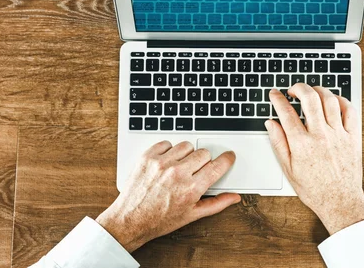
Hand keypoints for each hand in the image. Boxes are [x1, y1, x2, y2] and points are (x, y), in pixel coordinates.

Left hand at [96, 141, 240, 251]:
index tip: (228, 156)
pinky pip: (167, 143)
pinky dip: (168, 151)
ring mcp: (162, 163)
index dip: (227, 159)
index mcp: (192, 188)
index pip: (218, 165)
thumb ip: (217, 204)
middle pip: (204, 153)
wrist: (130, 219)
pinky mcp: (148, 157)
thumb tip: (234, 197)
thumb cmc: (160, 219)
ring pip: (186, 145)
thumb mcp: (192, 215)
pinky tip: (166, 163)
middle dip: (203, 161)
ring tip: (179, 167)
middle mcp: (178, 173)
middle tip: (195, 171)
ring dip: (186, 154)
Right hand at [265, 85, 363, 234]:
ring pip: (330, 100)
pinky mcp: (353, 137)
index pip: (286, 112)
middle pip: (310, 98)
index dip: (277, 98)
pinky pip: (350, 110)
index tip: (274, 94)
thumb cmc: (314, 189)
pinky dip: (341, 101)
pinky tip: (333, 102)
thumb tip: (271, 123)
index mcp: (302, 144)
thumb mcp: (288, 169)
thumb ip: (278, 143)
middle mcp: (321, 135)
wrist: (339, 201)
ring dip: (319, 90)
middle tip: (293, 89)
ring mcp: (339, 134)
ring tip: (312, 93)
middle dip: (298, 87)